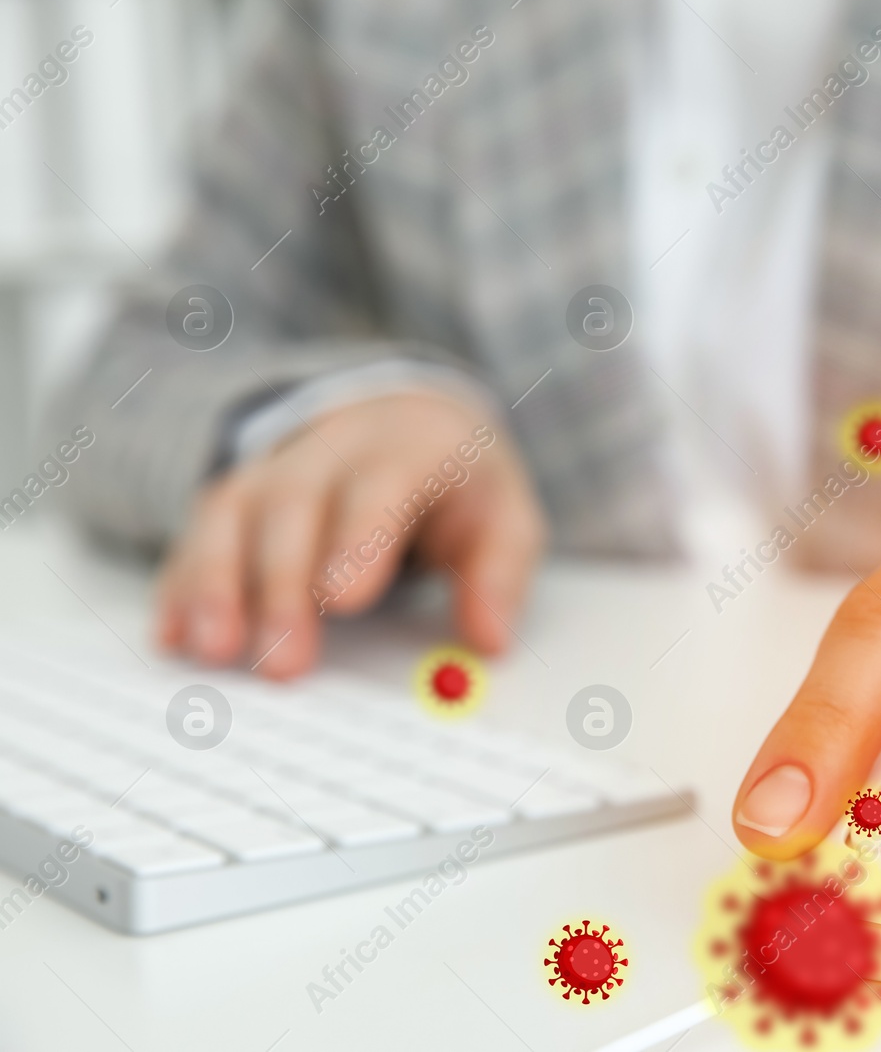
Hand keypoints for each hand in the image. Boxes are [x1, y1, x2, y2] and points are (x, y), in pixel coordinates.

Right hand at [156, 392, 542, 678]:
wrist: (405, 421)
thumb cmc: (456, 485)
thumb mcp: (504, 517)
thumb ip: (500, 574)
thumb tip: (491, 641)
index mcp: (407, 450)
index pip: (379, 487)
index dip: (358, 539)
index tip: (344, 600)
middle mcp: (329, 451)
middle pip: (293, 508)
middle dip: (282, 586)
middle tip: (282, 662)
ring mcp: (272, 471)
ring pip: (232, 515)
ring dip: (216, 584)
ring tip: (214, 650)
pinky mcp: (234, 502)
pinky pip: (197, 537)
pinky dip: (182, 587)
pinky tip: (173, 638)